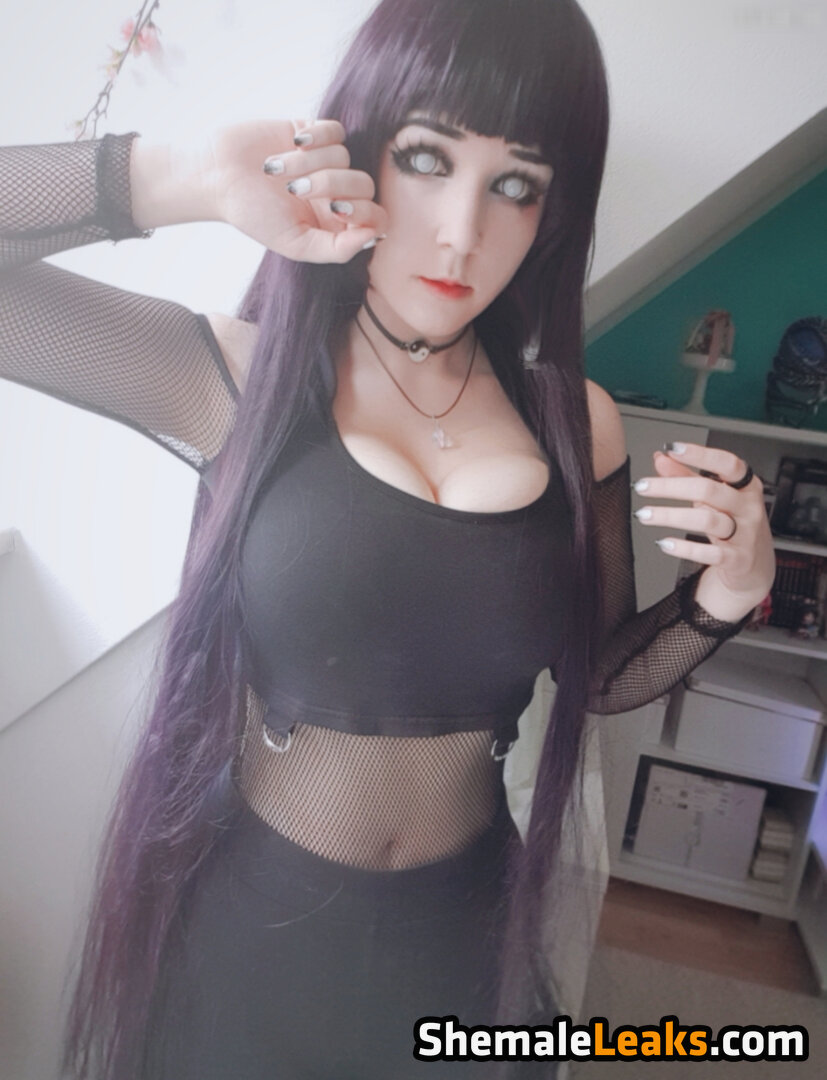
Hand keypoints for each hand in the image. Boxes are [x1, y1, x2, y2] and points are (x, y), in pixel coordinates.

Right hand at [206, 118, 387, 263]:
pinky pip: (336, 130)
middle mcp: (336, 192)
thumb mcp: (295, 244)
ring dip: (307, 162)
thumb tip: (373, 237)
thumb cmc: (254, 215)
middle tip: (294, 190)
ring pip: (344, 156)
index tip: (335, 209)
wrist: (218, 177)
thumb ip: (336, 249)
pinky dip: (316, 136)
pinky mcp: (314, 132)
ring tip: (276, 169)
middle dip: (330, 184)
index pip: (377, 217)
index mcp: (336, 223)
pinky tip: (293, 142)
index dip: (365, 212)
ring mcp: (327, 161)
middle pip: (364, 184)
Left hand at [631, 442, 775, 612]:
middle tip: (642, 487)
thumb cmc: (733, 524)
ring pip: (706, 520)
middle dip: (670, 487)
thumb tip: (662, 458)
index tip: (672, 448)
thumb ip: (686, 476)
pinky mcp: (738, 560)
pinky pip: (710, 553)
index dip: (701, 454)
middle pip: (708, 490)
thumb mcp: (712, 498)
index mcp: (745, 487)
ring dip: (669, 516)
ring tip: (644, 514)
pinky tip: (664, 543)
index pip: (727, 464)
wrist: (753, 568)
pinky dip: (684, 548)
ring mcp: (745, 534)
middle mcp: (748, 508)